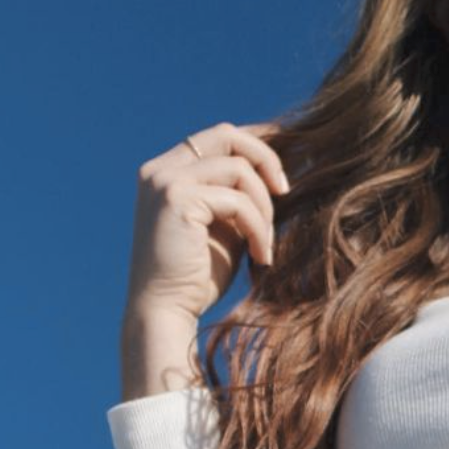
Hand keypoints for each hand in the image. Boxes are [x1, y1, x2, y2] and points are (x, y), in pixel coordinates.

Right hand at [123, 120, 290, 325]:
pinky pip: (238, 200)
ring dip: (264, 207)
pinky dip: (258, 227)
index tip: (288, 163)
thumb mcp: (226, 224)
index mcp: (167, 172)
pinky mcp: (177, 200)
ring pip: (239, 168)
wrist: (166, 313)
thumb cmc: (199, 276)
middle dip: (266, 159)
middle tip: (287, 192)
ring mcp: (165, 182)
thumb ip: (241, 194)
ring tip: (266, 242)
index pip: (219, 136)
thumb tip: (280, 170)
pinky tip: (261, 256)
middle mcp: (160, 170)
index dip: (258, 143)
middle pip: (228, 134)